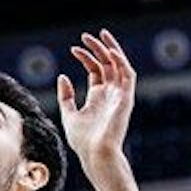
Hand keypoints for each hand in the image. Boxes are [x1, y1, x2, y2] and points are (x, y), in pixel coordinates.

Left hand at [56, 29, 135, 173]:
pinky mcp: (126, 99)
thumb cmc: (82, 141)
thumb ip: (66, 96)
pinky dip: (121, 62)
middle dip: (98, 48)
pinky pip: (128, 76)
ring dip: (111, 50)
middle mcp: (110, 94)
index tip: (73, 49)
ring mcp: (119, 95)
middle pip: (108, 64)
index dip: (86, 57)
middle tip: (86, 36)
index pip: (96, 70)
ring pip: (120, 66)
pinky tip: (110, 52)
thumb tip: (62, 76)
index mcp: (98, 97)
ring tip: (100, 36)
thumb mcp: (68, 114)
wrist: (95, 154)